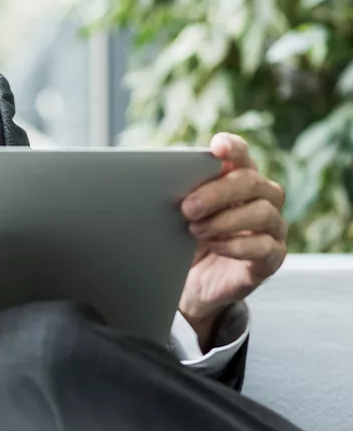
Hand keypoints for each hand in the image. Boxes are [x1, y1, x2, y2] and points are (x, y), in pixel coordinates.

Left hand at [178, 133, 286, 348]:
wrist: (188, 282)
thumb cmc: (183, 238)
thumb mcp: (177, 212)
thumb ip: (180, 190)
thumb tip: (159, 175)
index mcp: (238, 178)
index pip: (242, 154)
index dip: (232, 148)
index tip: (216, 147)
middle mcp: (262, 198)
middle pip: (252, 182)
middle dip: (218, 192)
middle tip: (187, 207)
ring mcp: (272, 228)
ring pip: (263, 212)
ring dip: (226, 220)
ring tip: (195, 229)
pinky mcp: (272, 258)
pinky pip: (265, 247)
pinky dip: (237, 244)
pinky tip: (214, 246)